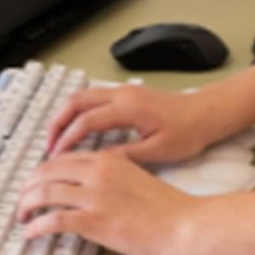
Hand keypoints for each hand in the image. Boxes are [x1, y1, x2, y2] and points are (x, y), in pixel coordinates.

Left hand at [16, 147, 197, 254]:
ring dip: (27, 204)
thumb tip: (92, 174)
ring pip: (46, 192)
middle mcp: (97, 172)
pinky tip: (30, 232)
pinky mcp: (94, 220)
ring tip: (21, 214)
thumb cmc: (164, 203)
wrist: (180, 222)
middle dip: (30, 184)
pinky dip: (37, 226)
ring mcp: (95, 195)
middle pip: (49, 170)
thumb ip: (113, 168)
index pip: (64, 158)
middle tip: (23, 197)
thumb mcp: (136, 172)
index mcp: (107, 159)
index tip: (37, 181)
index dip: (45, 169)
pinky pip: (54, 220)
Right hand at [42, 82, 228, 165]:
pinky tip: (78, 130)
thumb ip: (124, 156)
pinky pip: (94, 97)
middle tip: (48, 147)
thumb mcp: (156, 151)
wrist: (206, 113)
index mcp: (128, 107)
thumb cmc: (187, 132)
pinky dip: (79, 111)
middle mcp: (123, 94)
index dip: (67, 139)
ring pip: (83, 95)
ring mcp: (125, 91)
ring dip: (66, 115)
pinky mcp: (128, 94)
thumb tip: (96, 163)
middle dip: (58, 122)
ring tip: (58, 140)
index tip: (55, 157)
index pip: (86, 121)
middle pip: (77, 100)